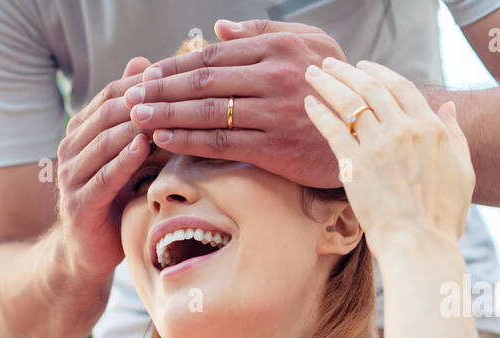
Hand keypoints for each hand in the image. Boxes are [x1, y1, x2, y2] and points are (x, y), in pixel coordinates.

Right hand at [55, 55, 153, 275]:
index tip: (172, 74)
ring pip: (103, 142)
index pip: (110, 96)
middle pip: (106, 114)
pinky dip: (122, 160)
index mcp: (80, 132)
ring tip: (162, 115)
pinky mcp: (79, 205)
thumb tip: (144, 63)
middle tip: (171, 90)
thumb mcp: (127, 155)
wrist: (88, 253)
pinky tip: (142, 148)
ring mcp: (71, 177)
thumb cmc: (115, 200)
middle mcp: (70, 150)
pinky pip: (103, 177)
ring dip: (133, 127)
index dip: (139, 84)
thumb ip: (134, 117)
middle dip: (138, 102)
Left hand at [124, 19, 346, 188]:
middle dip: (161, 88)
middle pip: (203, 80)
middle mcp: (273, 75)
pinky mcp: (273, 146)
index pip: (214, 56)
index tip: (147, 74)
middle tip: (130, 95)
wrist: (369, 132)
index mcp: (278, 48)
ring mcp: (272, 111)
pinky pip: (220, 141)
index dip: (175, 65)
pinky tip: (162, 137)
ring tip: (136, 116)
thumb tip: (219, 30)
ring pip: (206, 110)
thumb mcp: (310, 46)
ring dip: (165, 112)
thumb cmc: (334, 87)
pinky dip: (186, 138)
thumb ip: (263, 34)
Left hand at [303, 58, 474, 254]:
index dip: (379, 74)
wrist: (420, 244)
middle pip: (371, 89)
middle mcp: (403, 130)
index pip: (401, 87)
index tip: (363, 68)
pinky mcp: (354, 166)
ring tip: (313, 74)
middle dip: (348, 71)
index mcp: (430, 128)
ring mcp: (378, 147)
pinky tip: (308, 103)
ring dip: (329, 84)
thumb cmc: (443, 216)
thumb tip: (448, 107)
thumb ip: (454, 135)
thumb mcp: (462, 169)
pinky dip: (319, 113)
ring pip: (349, 104)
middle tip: (330, 64)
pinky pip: (333, 131)